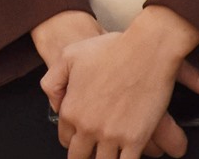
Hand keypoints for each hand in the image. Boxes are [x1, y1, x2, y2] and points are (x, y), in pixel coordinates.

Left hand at [44, 8, 198, 158]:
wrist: (145, 50)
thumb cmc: (111, 49)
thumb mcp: (68, 56)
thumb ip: (53, 81)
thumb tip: (54, 103)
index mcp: (71, 110)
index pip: (65, 138)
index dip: (72, 138)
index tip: (80, 137)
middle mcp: (88, 126)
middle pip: (79, 157)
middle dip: (84, 155)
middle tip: (92, 151)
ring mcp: (111, 136)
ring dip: (103, 158)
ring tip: (108, 152)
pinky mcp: (135, 140)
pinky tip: (125, 156)